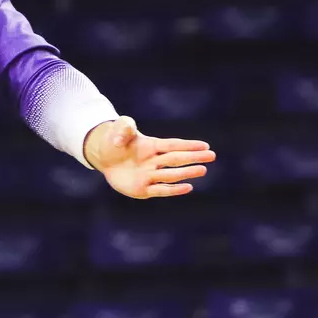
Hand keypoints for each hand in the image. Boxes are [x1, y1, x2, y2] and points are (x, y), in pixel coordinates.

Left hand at [83, 116, 214, 198]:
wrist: (105, 156)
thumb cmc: (115, 138)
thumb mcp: (119, 127)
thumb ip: (124, 128)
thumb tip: (120, 140)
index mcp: (151, 145)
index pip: (172, 144)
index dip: (188, 145)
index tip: (204, 145)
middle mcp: (153, 160)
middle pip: (176, 158)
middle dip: (193, 157)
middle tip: (212, 156)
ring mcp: (149, 175)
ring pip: (171, 174)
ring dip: (187, 172)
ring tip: (203, 170)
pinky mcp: (142, 189)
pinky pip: (160, 189)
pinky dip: (174, 189)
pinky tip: (188, 187)